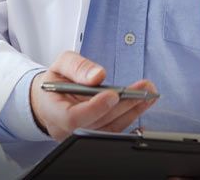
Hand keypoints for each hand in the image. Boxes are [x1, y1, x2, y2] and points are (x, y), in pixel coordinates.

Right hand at [28, 51, 157, 139]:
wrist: (51, 99)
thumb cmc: (55, 82)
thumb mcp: (61, 65)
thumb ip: (77, 67)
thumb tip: (97, 75)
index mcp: (54, 111)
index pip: (73, 118)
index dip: (95, 108)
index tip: (112, 94)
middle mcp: (68, 128)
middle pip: (98, 123)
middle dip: (123, 105)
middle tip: (142, 90)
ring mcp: (82, 134)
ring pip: (110, 128)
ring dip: (132, 110)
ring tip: (148, 93)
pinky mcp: (95, 134)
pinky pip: (115, 129)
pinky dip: (131, 115)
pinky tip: (143, 103)